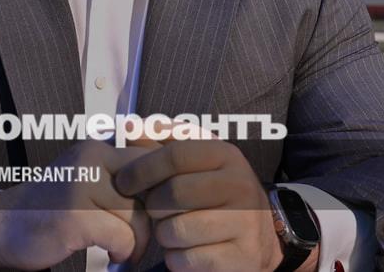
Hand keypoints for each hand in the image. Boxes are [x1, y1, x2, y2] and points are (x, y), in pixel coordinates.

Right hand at [0, 140, 152, 270]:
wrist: (2, 228)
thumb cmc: (52, 210)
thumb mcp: (90, 181)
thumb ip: (124, 180)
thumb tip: (172, 193)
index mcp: (98, 149)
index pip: (154, 162)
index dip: (163, 192)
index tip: (159, 214)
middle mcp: (90, 159)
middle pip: (150, 189)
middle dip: (152, 220)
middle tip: (141, 238)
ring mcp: (80, 185)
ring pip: (138, 217)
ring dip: (136, 242)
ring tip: (122, 249)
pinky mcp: (73, 215)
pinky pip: (121, 237)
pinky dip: (121, 252)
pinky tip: (110, 255)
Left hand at [114, 139, 284, 271]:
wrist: (259, 241)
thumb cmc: (216, 196)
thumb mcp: (198, 163)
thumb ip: (164, 144)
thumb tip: (131, 125)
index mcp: (227, 156)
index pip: (176, 155)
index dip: (142, 168)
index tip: (123, 182)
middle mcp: (240, 185)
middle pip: (173, 194)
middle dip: (153, 206)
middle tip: (156, 211)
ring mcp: (245, 223)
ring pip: (176, 230)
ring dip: (164, 235)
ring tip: (174, 230)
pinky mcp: (240, 257)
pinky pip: (186, 260)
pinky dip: (176, 259)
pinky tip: (186, 251)